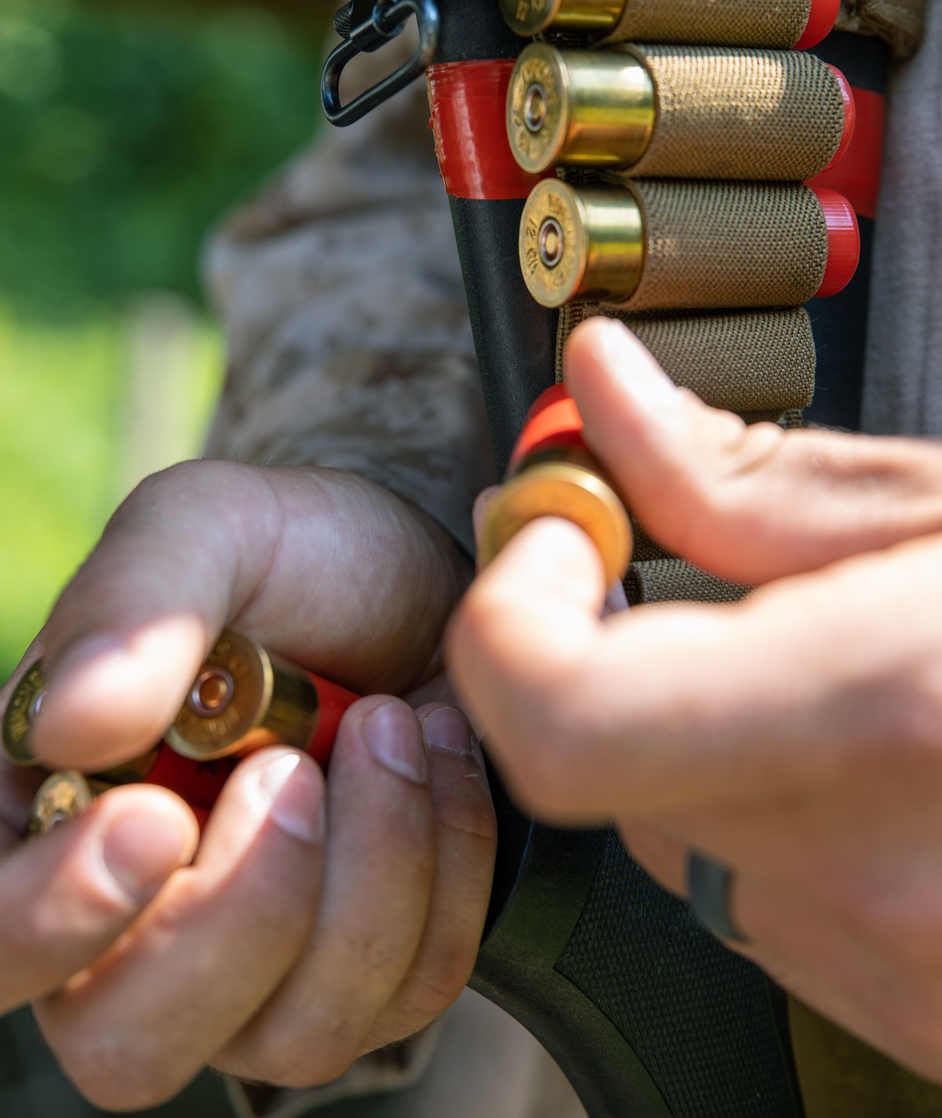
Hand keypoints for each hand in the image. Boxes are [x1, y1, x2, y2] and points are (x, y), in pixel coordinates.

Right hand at [0, 463, 494, 1107]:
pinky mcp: (366, 974)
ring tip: (391, 722)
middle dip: (245, 908)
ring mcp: (248, 971)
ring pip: (291, 1036)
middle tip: (298, 763)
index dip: (30, 927)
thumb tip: (68, 726)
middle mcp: (124, 922)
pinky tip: (437, 755)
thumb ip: (133, 606)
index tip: (157, 820)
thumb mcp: (208, 528)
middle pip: (125, 1042)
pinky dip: (447, 869)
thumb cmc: (295, 554)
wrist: (421, 580)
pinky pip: (409, 994)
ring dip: (372, 869)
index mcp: (30, 814)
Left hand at [448, 317, 941, 1082]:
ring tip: (842, 656)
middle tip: (689, 564)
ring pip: (682, 829)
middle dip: (622, 648)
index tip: (559, 527)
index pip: (556, 714)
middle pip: (606, 761)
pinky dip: (784, 803)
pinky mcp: (915, 1016)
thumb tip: (602, 396)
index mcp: (893, 713)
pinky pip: (772, 895)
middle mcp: (878, 873)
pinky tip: (898, 750)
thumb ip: (759, 475)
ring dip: (712, 725)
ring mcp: (898, 970)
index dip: (511, 611)